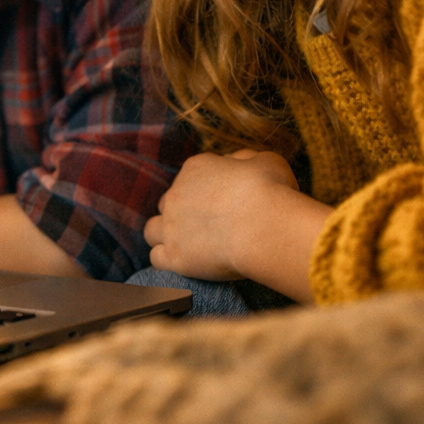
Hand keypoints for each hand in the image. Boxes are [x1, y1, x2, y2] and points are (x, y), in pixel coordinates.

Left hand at [143, 149, 300, 280]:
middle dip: (181, 213)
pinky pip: (157, 258)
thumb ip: (246, 159)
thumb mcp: (266, 161)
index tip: (221, 204)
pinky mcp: (174, 256)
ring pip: (153, 230)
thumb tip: (237, 161)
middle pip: (168, 204)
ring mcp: (171, 226)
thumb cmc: (271, 191)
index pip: (189, 178)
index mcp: (196, 168)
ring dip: (167, 236)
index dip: (203, 192)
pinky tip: (185, 264)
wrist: (264, 227)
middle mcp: (176, 194)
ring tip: (189, 247)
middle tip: (206, 227)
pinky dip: (168, 260)